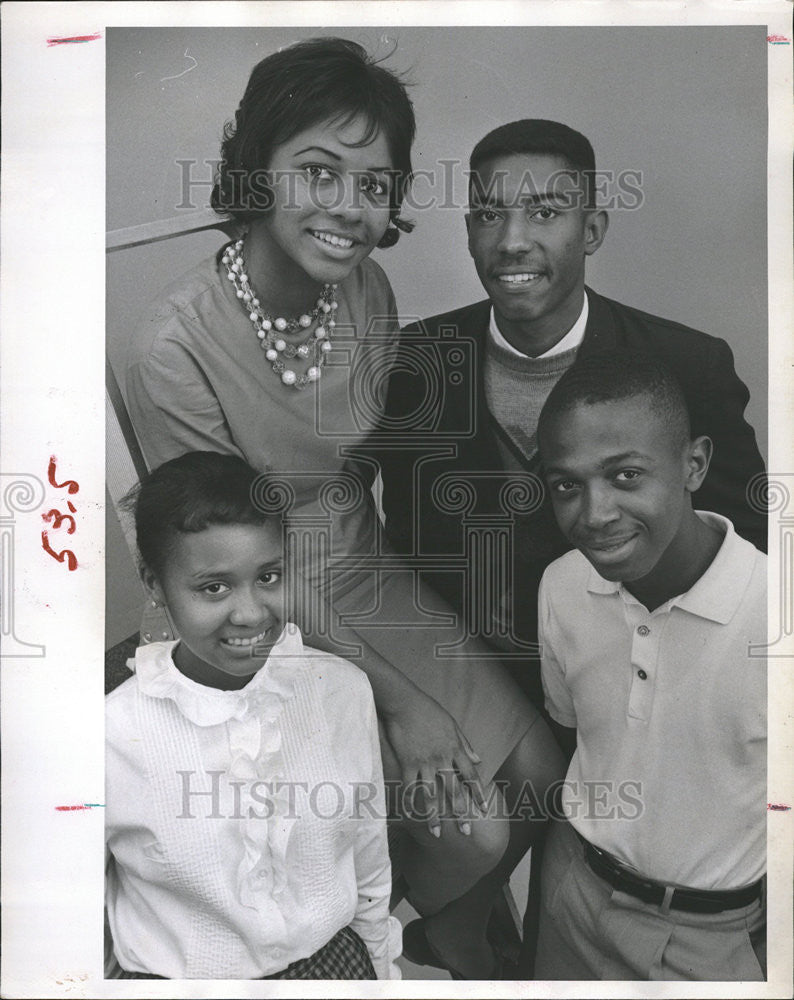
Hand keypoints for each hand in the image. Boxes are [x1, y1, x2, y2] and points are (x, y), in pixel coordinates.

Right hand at [382, 693, 485, 836]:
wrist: (405, 702)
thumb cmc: (429, 710)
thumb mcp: (452, 724)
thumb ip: (465, 744)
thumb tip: (478, 760)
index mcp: (455, 749)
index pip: (471, 776)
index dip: (478, 794)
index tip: (484, 810)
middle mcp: (442, 759)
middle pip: (454, 790)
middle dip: (461, 813)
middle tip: (466, 832)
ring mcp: (424, 762)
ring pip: (431, 795)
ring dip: (434, 816)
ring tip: (437, 833)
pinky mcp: (407, 762)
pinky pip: (409, 786)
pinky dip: (409, 801)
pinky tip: (411, 814)